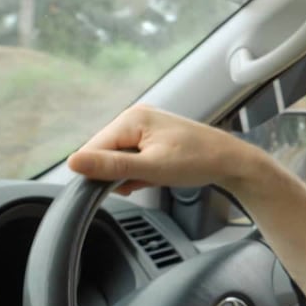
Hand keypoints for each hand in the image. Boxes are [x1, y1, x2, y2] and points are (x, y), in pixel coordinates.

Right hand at [67, 104, 258, 195]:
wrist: (232, 162)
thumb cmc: (199, 161)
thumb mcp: (151, 168)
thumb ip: (112, 166)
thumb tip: (73, 162)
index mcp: (132, 118)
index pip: (93, 148)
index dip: (97, 172)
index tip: (112, 188)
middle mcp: (136, 117)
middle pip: (105, 153)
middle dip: (117, 174)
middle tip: (139, 183)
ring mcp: (146, 127)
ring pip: (119, 158)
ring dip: (129, 175)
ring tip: (153, 178)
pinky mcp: (154, 138)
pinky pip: (133, 158)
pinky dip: (140, 172)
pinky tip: (156, 177)